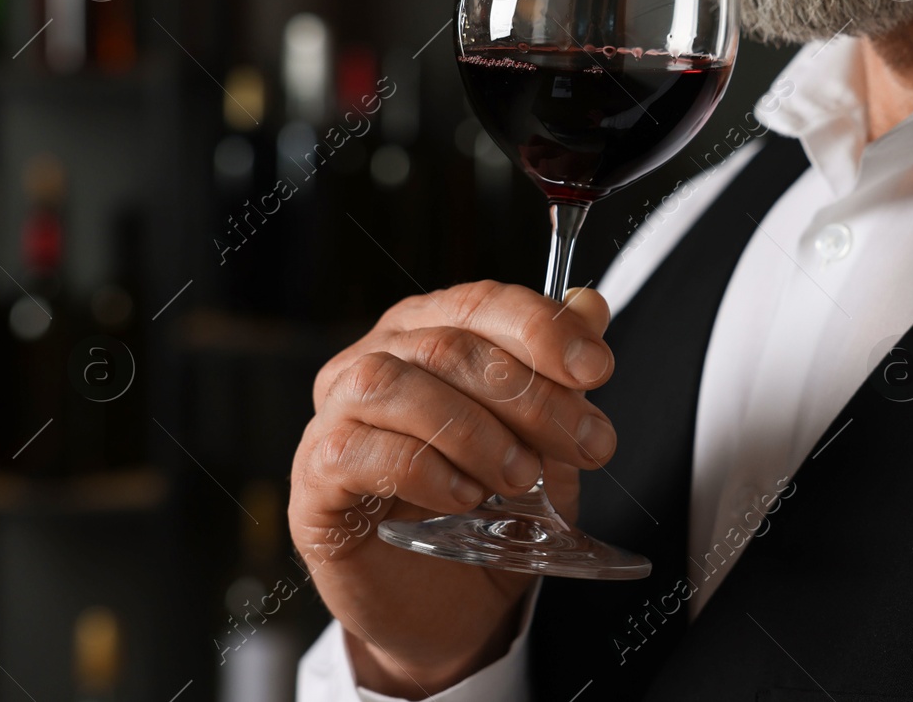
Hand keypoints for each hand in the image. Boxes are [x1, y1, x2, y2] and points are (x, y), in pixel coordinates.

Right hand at [289, 281, 616, 696]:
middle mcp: (376, 360)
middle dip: (530, 395)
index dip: (542, 328)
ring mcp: (335, 416)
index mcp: (430, 333)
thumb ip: (562, 375)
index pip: (480, 303)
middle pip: (449, 346)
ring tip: (523, 478)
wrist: (449, 609)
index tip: (598, 368)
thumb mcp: (545, 444)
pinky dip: (423, 469)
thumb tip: (591, 306)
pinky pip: (359, 452)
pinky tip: (464, 498)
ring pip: (395, 384)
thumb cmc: (491, 513)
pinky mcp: (315, 478)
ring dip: (475, 431)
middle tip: (585, 445)